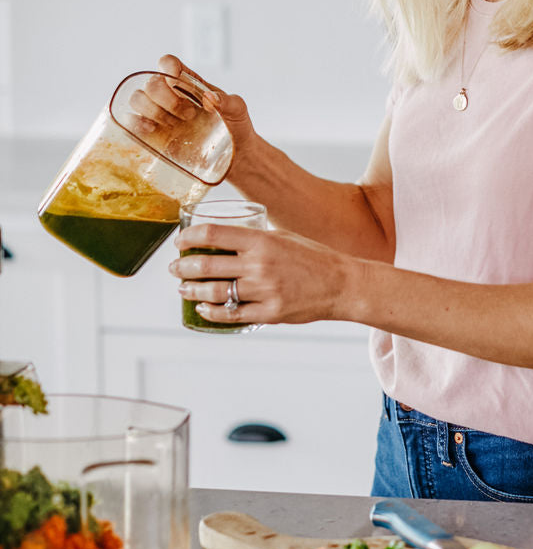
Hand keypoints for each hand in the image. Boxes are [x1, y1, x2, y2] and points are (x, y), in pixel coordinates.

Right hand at [127, 55, 257, 173]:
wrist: (234, 156)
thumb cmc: (234, 127)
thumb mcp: (238, 110)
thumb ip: (228, 101)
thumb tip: (210, 99)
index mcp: (188, 82)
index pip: (168, 64)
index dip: (167, 66)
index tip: (176, 78)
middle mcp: (169, 95)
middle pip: (151, 82)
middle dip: (167, 98)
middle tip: (188, 115)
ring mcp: (158, 113)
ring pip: (137, 98)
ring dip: (153, 110)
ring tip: (175, 125)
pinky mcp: (151, 134)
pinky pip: (130, 121)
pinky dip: (136, 122)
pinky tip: (152, 129)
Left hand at [171, 221, 351, 326]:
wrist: (342, 284)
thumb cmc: (313, 258)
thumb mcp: (284, 237)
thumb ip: (255, 239)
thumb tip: (226, 239)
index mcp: (263, 240)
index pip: (214, 233)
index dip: (190, 236)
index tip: (180, 241)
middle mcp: (260, 265)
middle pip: (207, 264)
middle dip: (183, 266)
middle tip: (174, 268)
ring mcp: (263, 291)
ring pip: (215, 292)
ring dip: (192, 290)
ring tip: (182, 288)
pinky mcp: (268, 313)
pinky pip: (231, 315)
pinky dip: (211, 312)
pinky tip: (202, 308)